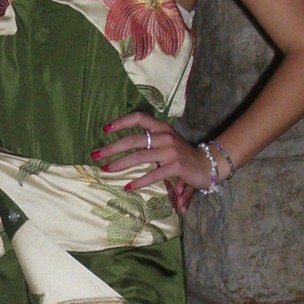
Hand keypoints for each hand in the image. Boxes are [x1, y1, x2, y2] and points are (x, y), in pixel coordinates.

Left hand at [90, 109, 212, 203]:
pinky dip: (139, 181)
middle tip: (95, 155)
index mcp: (162, 128)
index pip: (139, 117)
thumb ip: (148, 142)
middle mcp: (165, 136)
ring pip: (139, 156)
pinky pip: (154, 174)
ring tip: (106, 170)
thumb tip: (125, 146)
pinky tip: (128, 186)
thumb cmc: (183, 155)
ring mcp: (171, 151)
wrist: (208, 164)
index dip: (121, 122)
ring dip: (120, 164)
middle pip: (133, 139)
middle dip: (111, 148)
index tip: (104, 129)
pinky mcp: (176, 166)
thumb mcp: (167, 143)